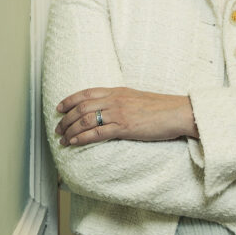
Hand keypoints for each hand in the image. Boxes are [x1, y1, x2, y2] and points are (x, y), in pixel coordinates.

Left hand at [55, 87, 197, 145]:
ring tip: (62, 139)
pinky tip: (73, 143)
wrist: (179, 112)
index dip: (69, 100)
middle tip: (57, 128)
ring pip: (85, 120)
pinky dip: (82, 138)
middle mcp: (115, 100)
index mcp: (118, 91)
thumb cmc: (162, 108)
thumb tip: (110, 109)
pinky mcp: (124, 127)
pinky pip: (97, 133)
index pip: (86, 93)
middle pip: (81, 107)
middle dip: (65, 118)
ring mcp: (119, 113)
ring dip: (70, 130)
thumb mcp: (138, 99)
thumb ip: (122, 101)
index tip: (59, 107)